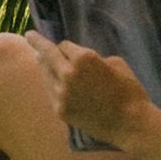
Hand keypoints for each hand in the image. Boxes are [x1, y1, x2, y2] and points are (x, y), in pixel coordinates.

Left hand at [33, 35, 158, 149]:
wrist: (130, 123)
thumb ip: (93, 58)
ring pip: (46, 73)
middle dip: (37, 42)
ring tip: (39, 59)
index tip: (64, 46)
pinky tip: (52, 81)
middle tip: (30, 36)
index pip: (64, 45)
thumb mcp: (115, 63)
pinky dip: (52, 84)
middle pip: (47, 54)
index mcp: (83, 57)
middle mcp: (67, 73)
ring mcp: (61, 93)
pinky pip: (51, 91)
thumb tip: (78, 59)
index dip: (67, 47)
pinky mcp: (60, 110)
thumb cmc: (129, 90)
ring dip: (44, 66)